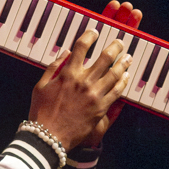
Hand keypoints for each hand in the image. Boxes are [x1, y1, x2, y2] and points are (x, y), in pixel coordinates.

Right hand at [29, 28, 132, 150]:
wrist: (49, 136)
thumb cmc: (42, 112)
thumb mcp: (40, 86)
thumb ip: (54, 67)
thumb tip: (66, 52)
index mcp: (68, 73)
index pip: (82, 47)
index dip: (90, 36)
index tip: (95, 32)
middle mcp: (83, 81)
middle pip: (105, 58)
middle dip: (114, 47)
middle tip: (119, 43)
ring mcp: (94, 94)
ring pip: (114, 73)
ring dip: (123, 63)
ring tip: (128, 58)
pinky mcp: (101, 108)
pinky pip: (117, 92)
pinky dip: (123, 82)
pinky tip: (126, 77)